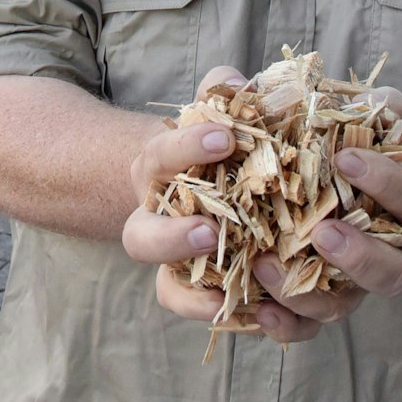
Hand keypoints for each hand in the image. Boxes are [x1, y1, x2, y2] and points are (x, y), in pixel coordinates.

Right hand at [123, 67, 287, 331]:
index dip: (187, 148)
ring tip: (231, 291)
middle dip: (171, 237)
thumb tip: (238, 83)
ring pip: (167, 286)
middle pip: (140, 238)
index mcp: (158, 170)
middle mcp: (156, 220)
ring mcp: (177, 263)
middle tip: (209, 229)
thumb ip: (222, 92)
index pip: (160, 157)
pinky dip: (227, 319)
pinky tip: (261, 315)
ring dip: (195, 291)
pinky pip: (205, 315)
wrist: (199, 186)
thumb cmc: (215, 144)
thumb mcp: (214, 111)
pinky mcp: (203, 292)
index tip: (226, 137)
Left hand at [248, 86, 401, 335]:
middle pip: (394, 272)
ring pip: (347, 306)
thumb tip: (324, 94)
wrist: (358, 185)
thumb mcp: (366, 112)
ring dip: (312, 294)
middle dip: (360, 255)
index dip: (385, 179)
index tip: (345, 156)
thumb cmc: (360, 140)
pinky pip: (309, 327)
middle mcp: (394, 251)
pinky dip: (287, 325)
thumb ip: (352, 100)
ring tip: (268, 268)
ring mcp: (357, 283)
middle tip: (323, 231)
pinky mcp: (322, 301)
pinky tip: (259, 313)